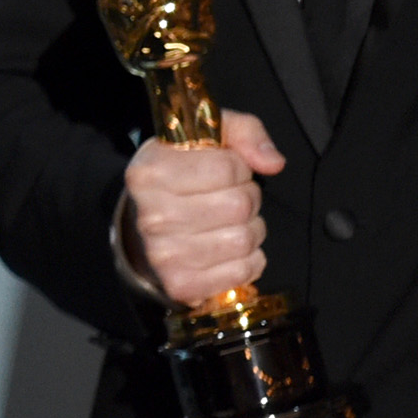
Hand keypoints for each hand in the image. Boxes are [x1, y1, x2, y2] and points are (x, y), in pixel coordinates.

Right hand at [119, 109, 284, 305]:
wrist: (144, 223)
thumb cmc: (182, 175)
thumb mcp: (207, 138)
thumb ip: (245, 132)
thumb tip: (273, 163)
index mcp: (152, 171)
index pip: (227, 167)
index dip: (238, 167)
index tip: (225, 171)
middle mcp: (152, 215)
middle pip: (239, 205)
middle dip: (247, 199)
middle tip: (230, 198)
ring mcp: (164, 255)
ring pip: (244, 239)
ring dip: (250, 230)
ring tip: (230, 223)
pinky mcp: (181, 284)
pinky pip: (242, 271)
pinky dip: (248, 261)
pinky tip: (229, 249)